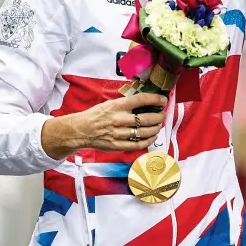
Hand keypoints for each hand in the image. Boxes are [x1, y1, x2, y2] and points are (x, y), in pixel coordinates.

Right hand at [41, 93, 166, 159]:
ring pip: (144, 132)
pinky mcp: (118, 145)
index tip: (163, 100)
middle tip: (162, 115)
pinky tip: (153, 136)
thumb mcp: (110, 103)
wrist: (81, 130)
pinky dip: (148, 141)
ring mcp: (119, 134)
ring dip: (155, 129)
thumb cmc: (97, 115)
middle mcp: (120, 119)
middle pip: (146, 118)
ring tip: (158, 125)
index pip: (141, 99)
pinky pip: (137, 144)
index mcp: (118, 106)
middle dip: (159, 117)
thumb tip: (144, 100)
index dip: (155, 99)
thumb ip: (126, 103)